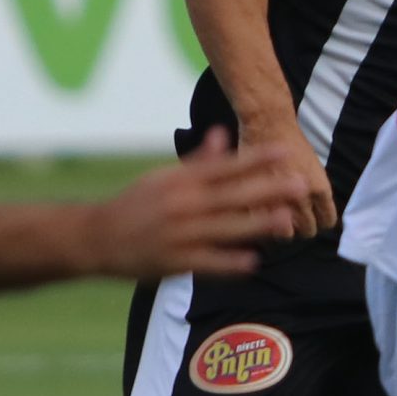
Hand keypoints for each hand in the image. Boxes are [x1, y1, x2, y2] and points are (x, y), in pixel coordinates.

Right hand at [85, 129, 305, 279]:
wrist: (96, 236)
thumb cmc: (135, 205)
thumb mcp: (163, 177)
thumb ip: (198, 161)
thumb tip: (222, 133)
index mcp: (181, 181)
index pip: (226, 167)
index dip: (257, 159)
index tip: (284, 151)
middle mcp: (183, 205)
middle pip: (232, 195)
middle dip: (268, 189)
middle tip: (300, 184)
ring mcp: (179, 234)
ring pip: (225, 228)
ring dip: (257, 224)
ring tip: (286, 220)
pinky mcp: (174, 261)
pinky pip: (207, 262)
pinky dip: (229, 262)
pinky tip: (254, 261)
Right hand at [237, 108, 336, 238]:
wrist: (267, 124)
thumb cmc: (291, 142)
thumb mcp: (314, 168)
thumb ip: (317, 191)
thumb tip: (318, 212)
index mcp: (320, 190)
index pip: (328, 221)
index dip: (320, 220)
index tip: (312, 217)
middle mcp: (302, 200)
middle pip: (308, 231)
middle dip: (301, 226)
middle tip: (293, 217)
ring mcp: (279, 203)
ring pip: (287, 235)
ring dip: (283, 229)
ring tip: (276, 218)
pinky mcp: (257, 203)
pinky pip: (264, 227)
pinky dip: (263, 225)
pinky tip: (262, 216)